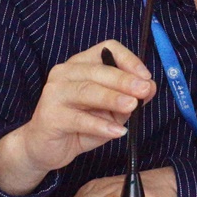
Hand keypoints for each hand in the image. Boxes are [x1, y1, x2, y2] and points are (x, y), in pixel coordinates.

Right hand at [0, 41, 156, 196]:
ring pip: (87, 91)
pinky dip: (99, 125)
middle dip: (124, 80)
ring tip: (132, 106)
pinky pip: (78, 119)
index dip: (128, 59)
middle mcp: (65, 73)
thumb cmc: (81, 124)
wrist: (46, 147)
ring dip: (112, 98)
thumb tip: (150, 87)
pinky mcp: (49, 116)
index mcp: (82, 65)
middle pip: (98, 70)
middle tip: (144, 90)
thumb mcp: (112, 110)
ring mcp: (54, 93)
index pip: (107, 49)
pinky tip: (116, 131)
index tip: (146, 76)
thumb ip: (130, 97)